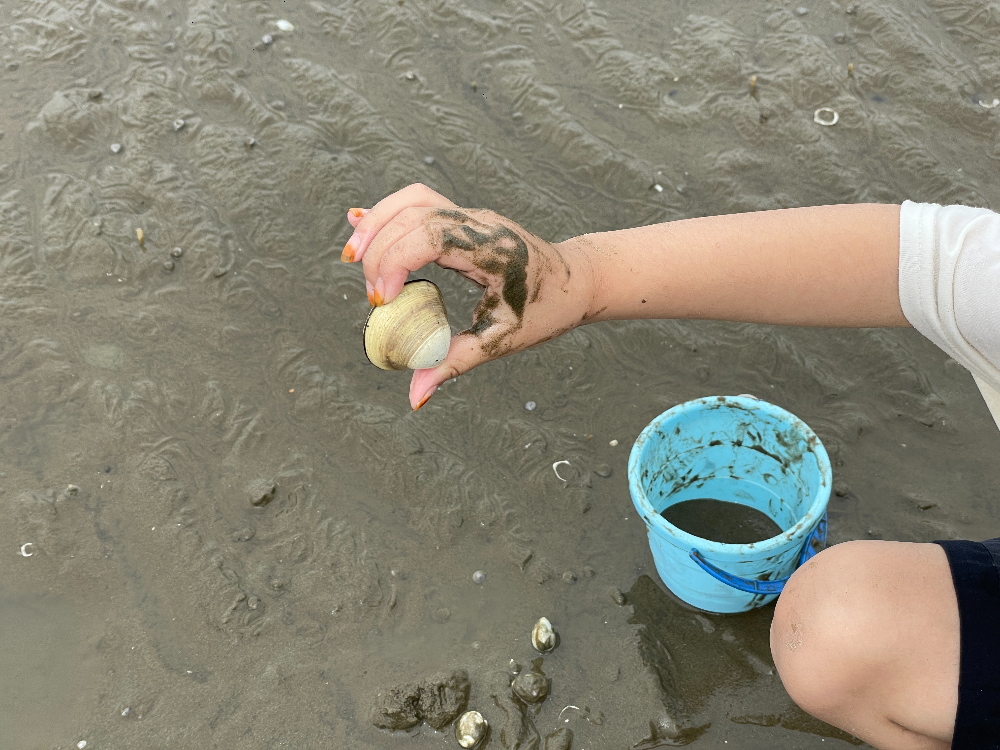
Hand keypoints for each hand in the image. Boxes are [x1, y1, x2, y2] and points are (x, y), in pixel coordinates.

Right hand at [343, 184, 596, 409]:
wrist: (577, 280)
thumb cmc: (546, 310)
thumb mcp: (501, 340)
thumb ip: (454, 363)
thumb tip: (414, 396)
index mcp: (491, 250)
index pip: (430, 234)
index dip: (396, 262)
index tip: (382, 302)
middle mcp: (478, 224)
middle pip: (412, 215)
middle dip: (380, 252)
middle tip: (374, 300)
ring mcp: (469, 216)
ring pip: (411, 200)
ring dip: (376, 224)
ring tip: (353, 257)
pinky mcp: (462, 219)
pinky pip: (418, 204)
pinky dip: (387, 215)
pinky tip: (360, 223)